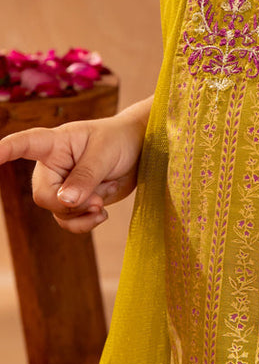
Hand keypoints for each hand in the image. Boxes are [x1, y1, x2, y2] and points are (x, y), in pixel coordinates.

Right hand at [0, 101, 149, 232]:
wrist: (140, 151)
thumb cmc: (121, 140)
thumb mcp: (105, 154)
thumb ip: (85, 177)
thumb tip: (63, 202)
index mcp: (56, 143)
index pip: (25, 144)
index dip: (5, 150)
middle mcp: (53, 165)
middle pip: (42, 195)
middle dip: (68, 204)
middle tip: (96, 200)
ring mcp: (62, 185)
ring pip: (56, 212)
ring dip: (80, 214)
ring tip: (102, 202)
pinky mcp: (75, 201)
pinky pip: (69, 221)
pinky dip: (84, 223)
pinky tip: (101, 214)